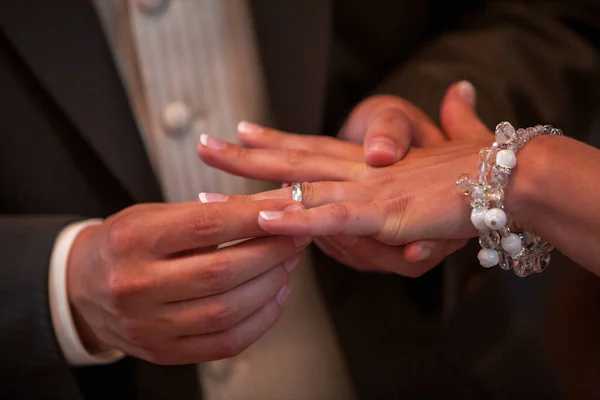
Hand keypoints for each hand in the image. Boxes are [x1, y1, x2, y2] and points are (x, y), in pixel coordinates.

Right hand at [67, 199, 309, 364]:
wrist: (82, 288)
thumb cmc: (126, 244)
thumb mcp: (154, 215)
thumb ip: (208, 212)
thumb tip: (271, 204)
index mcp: (133, 241)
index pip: (206, 225)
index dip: (254, 216)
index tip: (289, 206)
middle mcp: (136, 286)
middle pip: (222, 272)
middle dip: (272, 251)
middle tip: (297, 235)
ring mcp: (149, 326)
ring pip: (228, 310)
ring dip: (271, 284)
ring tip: (289, 262)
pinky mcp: (164, 352)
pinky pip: (226, 343)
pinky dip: (261, 319)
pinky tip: (276, 295)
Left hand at [197, 83, 489, 275]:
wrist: (509, 175)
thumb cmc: (481, 166)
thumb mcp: (456, 147)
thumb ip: (452, 120)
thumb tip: (462, 87)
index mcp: (368, 161)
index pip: (311, 145)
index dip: (274, 139)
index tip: (241, 131)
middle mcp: (358, 172)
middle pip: (292, 160)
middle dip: (244, 157)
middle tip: (202, 146)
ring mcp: (365, 192)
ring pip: (298, 190)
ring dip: (252, 191)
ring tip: (206, 194)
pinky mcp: (382, 216)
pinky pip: (331, 219)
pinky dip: (297, 220)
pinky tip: (264, 220)